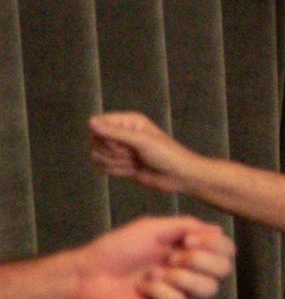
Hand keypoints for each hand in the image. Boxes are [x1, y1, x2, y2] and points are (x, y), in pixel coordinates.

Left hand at [51, 215, 229, 298]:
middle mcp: (189, 271)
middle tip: (172, 257)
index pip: (226, 250)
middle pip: (224, 269)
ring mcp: (180, 292)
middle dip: (200, 260)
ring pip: (208, 289)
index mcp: (189, 250)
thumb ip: (186, 225)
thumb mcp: (152, 228)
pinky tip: (142, 288)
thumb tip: (217, 230)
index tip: (188, 239)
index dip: (215, 245)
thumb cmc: (116, 248)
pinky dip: (158, 290)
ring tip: (154, 273)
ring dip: (180, 277)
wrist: (89, 273)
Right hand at [83, 112, 200, 191]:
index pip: (97, 123)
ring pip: (98, 156)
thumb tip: (90, 122)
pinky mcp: (120, 164)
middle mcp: (122, 133)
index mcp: (127, 121)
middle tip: (134, 154)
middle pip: (95, 141)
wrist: (179, 176)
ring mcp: (120, 150)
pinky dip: (118, 171)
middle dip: (113, 152)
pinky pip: (104, 168)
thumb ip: (115, 132)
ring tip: (136, 162)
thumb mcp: (142, 141)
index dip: (104, 136)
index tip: (120, 143)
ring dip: (117, 163)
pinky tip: (134, 170)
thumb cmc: (167, 154)